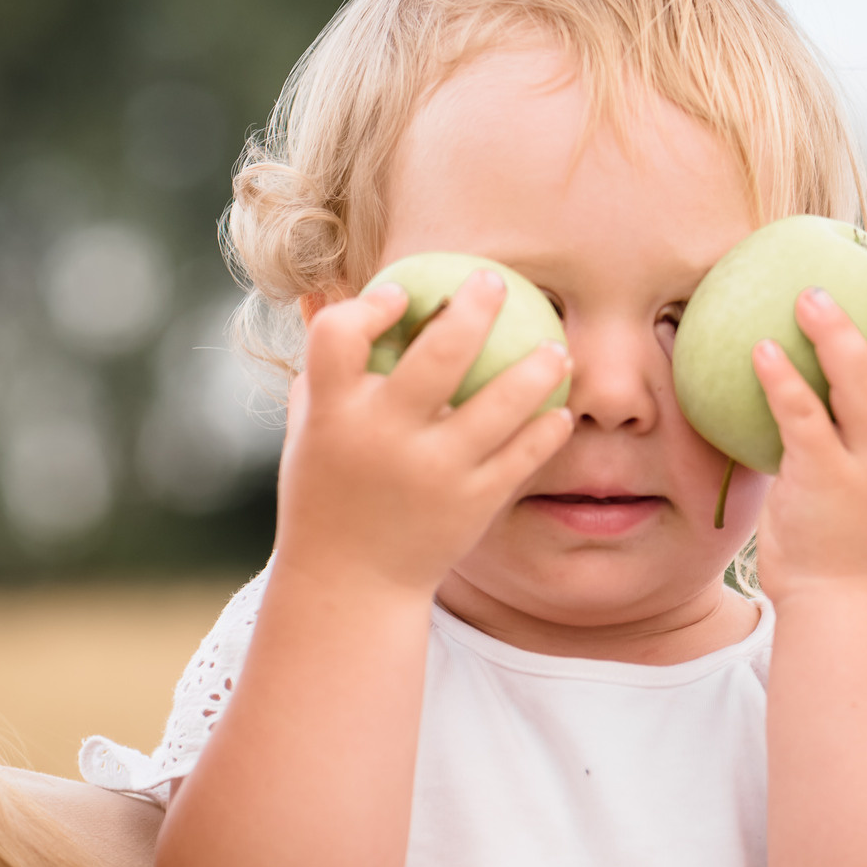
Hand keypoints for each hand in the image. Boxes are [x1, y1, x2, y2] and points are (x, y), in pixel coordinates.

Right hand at [277, 269, 574, 598]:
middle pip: (440, 353)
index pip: (339, 334)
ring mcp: (432, 472)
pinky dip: (548, 429)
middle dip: (475, 306)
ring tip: (555, 348)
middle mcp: (383, 438)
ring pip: (502, 403)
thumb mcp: (307, 427)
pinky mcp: (472, 505)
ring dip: (538, 366)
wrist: (349, 583)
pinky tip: (559, 411)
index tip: (402, 292)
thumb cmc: (327, 491)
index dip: (370, 304)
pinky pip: (524, 455)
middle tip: (495, 283)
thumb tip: (329, 291)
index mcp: (332, 414)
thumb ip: (321, 366)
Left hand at [749, 265, 866, 603]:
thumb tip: (818, 405)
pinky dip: (783, 378)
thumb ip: (858, 452)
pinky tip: (758, 350)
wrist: (839, 612)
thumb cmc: (842, 551)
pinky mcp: (824, 479)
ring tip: (807, 294)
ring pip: (865, 383)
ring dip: (837, 332)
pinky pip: (802, 415)